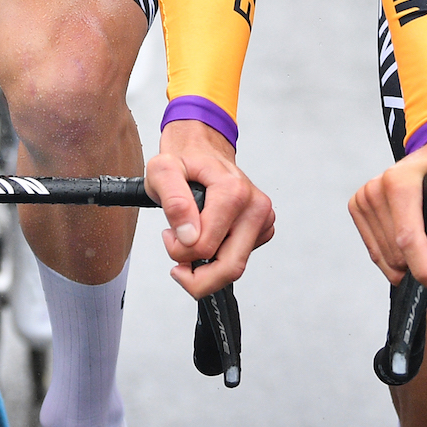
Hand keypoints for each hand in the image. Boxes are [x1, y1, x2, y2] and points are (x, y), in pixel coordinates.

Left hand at [146, 120, 274, 297]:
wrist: (203, 150)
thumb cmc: (184, 161)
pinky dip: (220, 259)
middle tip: (178, 263)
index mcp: (233, 191)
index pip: (205, 247)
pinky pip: (240, 259)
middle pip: (229, 267)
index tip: (169, 235)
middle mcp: (255, 206)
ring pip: (236, 268)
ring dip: (207, 268)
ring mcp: (262, 219)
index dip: (178, 250)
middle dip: (197, 276)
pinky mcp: (263, 229)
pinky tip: (209, 238)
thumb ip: (173, 201)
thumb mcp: (162, 171)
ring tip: (191, 244)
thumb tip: (188, 235)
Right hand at [348, 135, 426, 293]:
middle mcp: (377, 188)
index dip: (424, 269)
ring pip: (385, 255)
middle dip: (422, 261)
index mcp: (400, 181)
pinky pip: (373, 249)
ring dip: (408, 260)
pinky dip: (392, 257)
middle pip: (397, 252)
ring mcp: (366, 197)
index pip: (407, 239)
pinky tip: (408, 248)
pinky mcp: (360, 206)